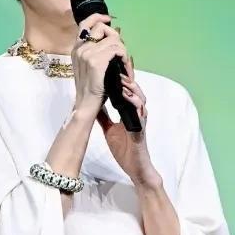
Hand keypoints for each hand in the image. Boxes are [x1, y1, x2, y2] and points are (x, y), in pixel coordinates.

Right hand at [71, 12, 129, 112]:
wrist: (86, 105)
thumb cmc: (91, 90)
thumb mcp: (88, 68)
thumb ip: (94, 53)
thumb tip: (111, 43)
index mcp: (77, 48)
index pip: (85, 23)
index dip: (98, 17)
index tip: (109, 20)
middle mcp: (80, 48)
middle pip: (103, 28)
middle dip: (117, 39)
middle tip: (122, 55)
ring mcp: (87, 53)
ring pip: (114, 40)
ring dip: (124, 53)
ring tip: (125, 67)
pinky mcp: (96, 61)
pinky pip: (117, 50)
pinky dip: (125, 60)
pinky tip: (126, 71)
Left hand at [96, 48, 156, 185]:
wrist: (134, 167)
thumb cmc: (124, 149)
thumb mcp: (109, 129)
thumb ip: (104, 116)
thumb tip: (93, 106)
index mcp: (129, 111)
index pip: (126, 90)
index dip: (120, 78)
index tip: (110, 68)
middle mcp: (136, 112)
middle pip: (134, 89)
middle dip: (126, 77)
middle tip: (116, 67)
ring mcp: (140, 120)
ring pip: (140, 97)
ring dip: (131, 88)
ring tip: (121, 79)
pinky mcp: (142, 129)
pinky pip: (140, 113)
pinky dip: (134, 104)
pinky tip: (127, 97)